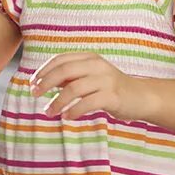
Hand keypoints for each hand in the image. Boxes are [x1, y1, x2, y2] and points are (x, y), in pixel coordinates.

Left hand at [30, 52, 149, 120]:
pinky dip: (74, 110)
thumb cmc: (110, 88)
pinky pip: (88, 103)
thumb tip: (43, 82)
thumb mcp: (90, 77)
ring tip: (49, 112)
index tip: (33, 83)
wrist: (141, 97)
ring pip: (74, 88)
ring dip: (57, 101)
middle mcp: (97, 66)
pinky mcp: (113, 96)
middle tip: (34, 94)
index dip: (44, 71)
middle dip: (45, 83)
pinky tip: (67, 116)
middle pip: (64, 71)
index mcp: (89, 58)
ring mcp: (106, 80)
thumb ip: (70, 77)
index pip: (60, 59)